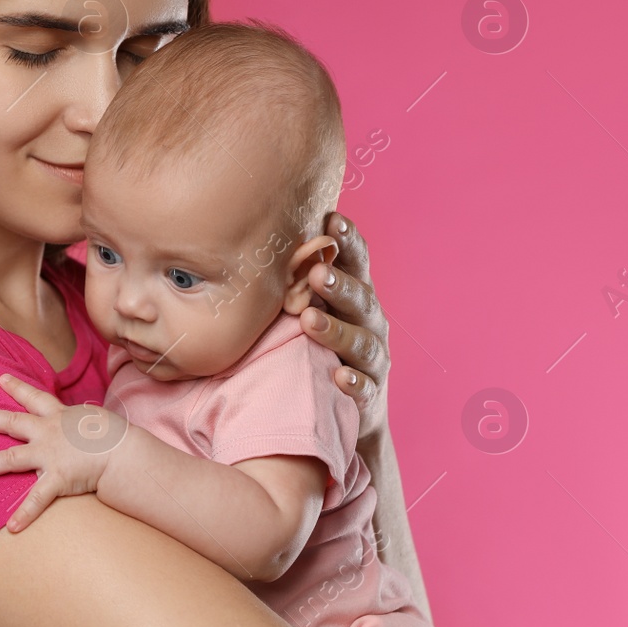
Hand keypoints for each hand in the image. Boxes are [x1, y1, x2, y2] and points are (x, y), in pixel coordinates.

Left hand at [0, 373, 128, 531]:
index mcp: (59, 416)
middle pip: (12, 422)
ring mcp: (50, 455)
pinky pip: (37, 498)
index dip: (17, 387)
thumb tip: (86, 417)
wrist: (125, 452)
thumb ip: (83, 421)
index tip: (1, 379)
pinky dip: (25, 513)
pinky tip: (12, 527)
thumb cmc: (116, 436)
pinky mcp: (57, 478)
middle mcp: (48, 433)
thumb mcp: (96, 420)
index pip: (35, 397)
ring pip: (10, 459)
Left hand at [301, 211, 389, 441]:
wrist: (348, 408)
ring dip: (337, 330)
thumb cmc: (320, 344)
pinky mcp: (370, 396)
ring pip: (362, 342)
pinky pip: (365, 389)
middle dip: (340, 285)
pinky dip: (354, 382)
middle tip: (317, 272)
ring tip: (310, 320)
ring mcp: (373, 360)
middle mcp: (371, 323)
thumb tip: (254, 237)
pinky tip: (339, 377)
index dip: (349, 241)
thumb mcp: (314, 307)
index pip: (356, 263)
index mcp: (356, 296)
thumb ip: (298, 279)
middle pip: (361, 299)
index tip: (333, 218)